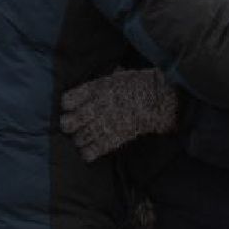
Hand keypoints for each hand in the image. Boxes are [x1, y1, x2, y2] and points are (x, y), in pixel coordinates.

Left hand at [60, 69, 179, 162]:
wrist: (161, 100)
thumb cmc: (140, 84)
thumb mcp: (118, 76)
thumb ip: (103, 82)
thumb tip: (94, 80)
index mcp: (99, 89)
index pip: (72, 98)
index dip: (68, 103)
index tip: (68, 106)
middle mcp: (101, 106)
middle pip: (75, 119)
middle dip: (68, 123)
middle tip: (67, 124)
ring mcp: (108, 122)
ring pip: (84, 135)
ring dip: (78, 138)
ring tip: (78, 138)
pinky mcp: (117, 136)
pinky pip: (98, 147)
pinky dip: (89, 151)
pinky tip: (85, 152)